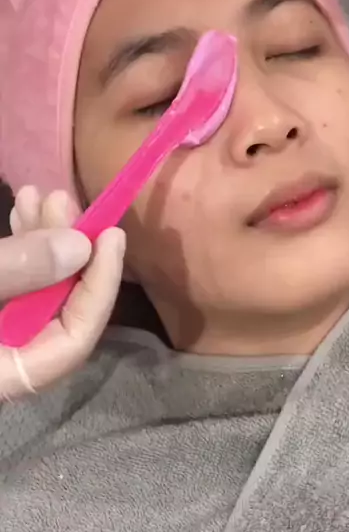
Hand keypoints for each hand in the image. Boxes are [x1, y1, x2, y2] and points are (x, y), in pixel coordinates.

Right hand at [0, 186, 124, 399]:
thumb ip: (14, 272)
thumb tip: (80, 247)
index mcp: (5, 379)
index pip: (74, 342)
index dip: (100, 287)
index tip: (111, 235)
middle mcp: (6, 365)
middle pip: (57, 310)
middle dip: (67, 249)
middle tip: (64, 199)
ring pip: (34, 291)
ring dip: (41, 238)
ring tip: (40, 195)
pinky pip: (13, 285)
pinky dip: (20, 249)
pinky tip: (22, 210)